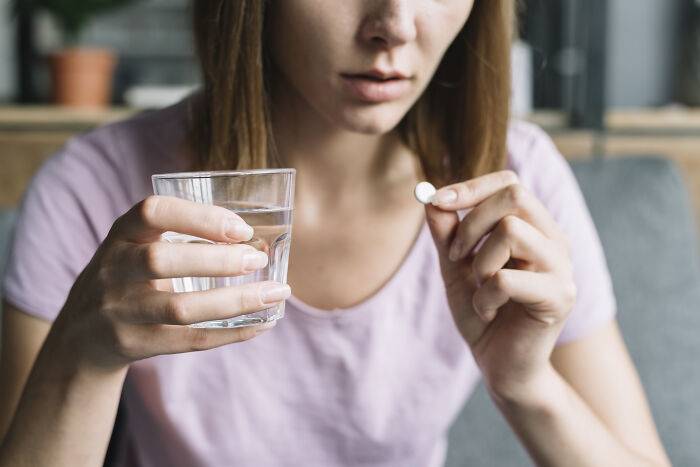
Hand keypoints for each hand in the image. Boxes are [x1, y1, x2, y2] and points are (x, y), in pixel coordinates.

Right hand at [51, 196, 289, 370]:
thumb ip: (180, 236)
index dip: (198, 217)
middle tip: (258, 260)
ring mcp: (119, 310)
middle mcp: (114, 269)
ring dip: (235, 301)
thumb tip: (255, 239)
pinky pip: (188, 341)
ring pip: (180, 308)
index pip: (153, 212)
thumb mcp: (137, 244)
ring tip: (276, 293)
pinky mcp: (132, 344)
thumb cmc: (128, 276)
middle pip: (162, 261)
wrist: (81, 332)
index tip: (241, 228)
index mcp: (122, 234)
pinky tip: (262, 323)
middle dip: (218, 260)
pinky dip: (231, 333)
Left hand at [425, 171, 576, 398]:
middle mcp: (553, 240)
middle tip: (455, 257)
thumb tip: (431, 199)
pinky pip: (507, 278)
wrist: (500, 365)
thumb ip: (446, 235)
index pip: (510, 183)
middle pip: (515, 196)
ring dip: (480, 262)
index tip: (438, 201)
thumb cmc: (482, 312)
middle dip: (471, 224)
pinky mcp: (560, 296)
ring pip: (511, 231)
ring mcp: (561, 267)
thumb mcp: (455, 269)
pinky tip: (486, 311)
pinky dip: (483, 296)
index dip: (472, 187)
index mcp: (533, 227)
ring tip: (479, 288)